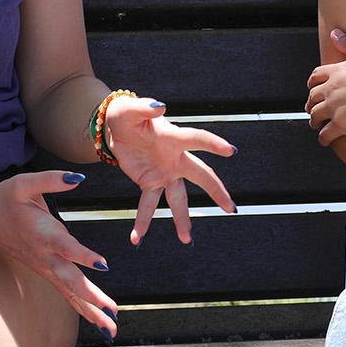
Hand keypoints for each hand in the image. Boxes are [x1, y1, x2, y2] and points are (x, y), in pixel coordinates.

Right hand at [0, 171, 119, 338]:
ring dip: (91, 310)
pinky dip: (82, 307)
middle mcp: (44, 255)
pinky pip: (65, 293)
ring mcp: (44, 267)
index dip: (83, 255)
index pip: (65, 246)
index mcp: (42, 232)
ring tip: (111, 327)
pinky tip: (99, 320)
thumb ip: (52, 180)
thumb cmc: (5, 199)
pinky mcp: (45, 271)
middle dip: (91, 297)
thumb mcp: (23, 183)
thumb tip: (78, 178)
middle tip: (111, 312)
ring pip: (69, 292)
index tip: (103, 265)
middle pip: (69, 280)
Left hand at [103, 95, 236, 245]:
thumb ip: (144, 107)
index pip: (196, 139)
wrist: (114, 130)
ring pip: (178, 198)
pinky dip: (143, 223)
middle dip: (216, 191)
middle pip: (200, 175)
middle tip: (230, 209)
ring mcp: (165, 173)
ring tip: (186, 240)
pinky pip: (148, 205)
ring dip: (182, 219)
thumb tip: (160, 106)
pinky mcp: (149, 183)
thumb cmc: (125, 114)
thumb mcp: (129, 109)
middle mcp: (175, 157)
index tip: (231, 151)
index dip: (213, 144)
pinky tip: (137, 239)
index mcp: (173, 137)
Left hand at [305, 28, 345, 144]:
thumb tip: (334, 33)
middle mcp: (331, 89)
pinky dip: (323, 138)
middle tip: (312, 107)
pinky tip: (325, 140)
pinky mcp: (342, 125)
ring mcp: (335, 107)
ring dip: (314, 121)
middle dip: (311, 103)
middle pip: (312, 97)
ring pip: (315, 116)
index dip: (312, 83)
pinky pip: (326, 134)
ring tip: (316, 124)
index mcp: (336, 72)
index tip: (313, 88)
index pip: (315, 77)